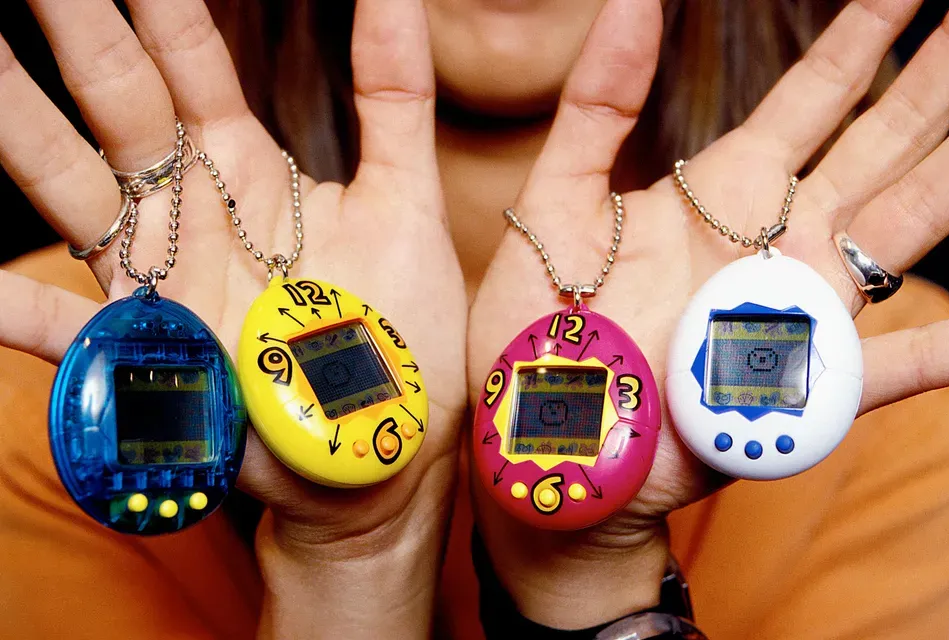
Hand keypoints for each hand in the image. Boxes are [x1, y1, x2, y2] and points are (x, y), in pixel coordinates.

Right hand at [0, 0, 464, 636]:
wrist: (384, 443)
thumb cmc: (402, 328)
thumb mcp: (409, 199)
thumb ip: (395, 95)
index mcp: (249, 168)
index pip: (190, 62)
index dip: (157, 2)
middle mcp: (191, 212)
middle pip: (118, 103)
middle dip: (76, 30)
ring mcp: (160, 279)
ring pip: (71, 188)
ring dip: (18, 130)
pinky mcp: (148, 354)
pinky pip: (62, 331)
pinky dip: (11, 309)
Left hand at [469, 0, 948, 628]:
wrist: (541, 437)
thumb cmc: (537, 328)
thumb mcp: (554, 204)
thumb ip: (596, 107)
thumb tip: (633, 1)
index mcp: (723, 192)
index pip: (814, 97)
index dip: (863, 38)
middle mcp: (774, 241)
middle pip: (882, 143)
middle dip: (937, 80)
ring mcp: (793, 310)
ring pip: (907, 228)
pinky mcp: (795, 388)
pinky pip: (884, 371)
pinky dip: (938, 352)